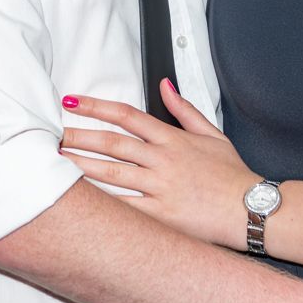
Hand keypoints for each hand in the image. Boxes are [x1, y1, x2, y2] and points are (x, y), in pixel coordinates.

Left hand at [61, 81, 257, 248]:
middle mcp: (162, 161)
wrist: (251, 209)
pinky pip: (124, 209)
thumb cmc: (232, 174)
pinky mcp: (160, 217)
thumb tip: (165, 85)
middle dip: (78, 137)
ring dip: (80, 167)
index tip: (74, 102)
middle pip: (112, 144)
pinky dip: (101, 204)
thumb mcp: (212, 134)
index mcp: (172, 139)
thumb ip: (184, 109)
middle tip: (52, 134)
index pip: (127, 115)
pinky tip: (79, 200)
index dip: (97, 106)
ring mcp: (160, 189)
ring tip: (55, 163)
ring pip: (111, 175)